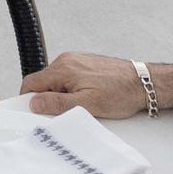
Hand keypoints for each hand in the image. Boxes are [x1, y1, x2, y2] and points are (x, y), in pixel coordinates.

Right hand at [23, 52, 172, 118]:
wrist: (144, 83)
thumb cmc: (120, 94)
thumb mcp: (87, 105)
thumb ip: (57, 103)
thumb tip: (34, 103)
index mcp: (63, 69)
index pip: (31, 82)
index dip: (28, 99)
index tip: (32, 112)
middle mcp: (66, 60)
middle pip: (43, 81)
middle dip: (46, 97)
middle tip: (60, 113)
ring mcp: (76, 59)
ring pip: (55, 79)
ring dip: (59, 93)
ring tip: (77, 105)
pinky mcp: (84, 62)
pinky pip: (67, 76)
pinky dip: (69, 87)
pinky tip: (84, 96)